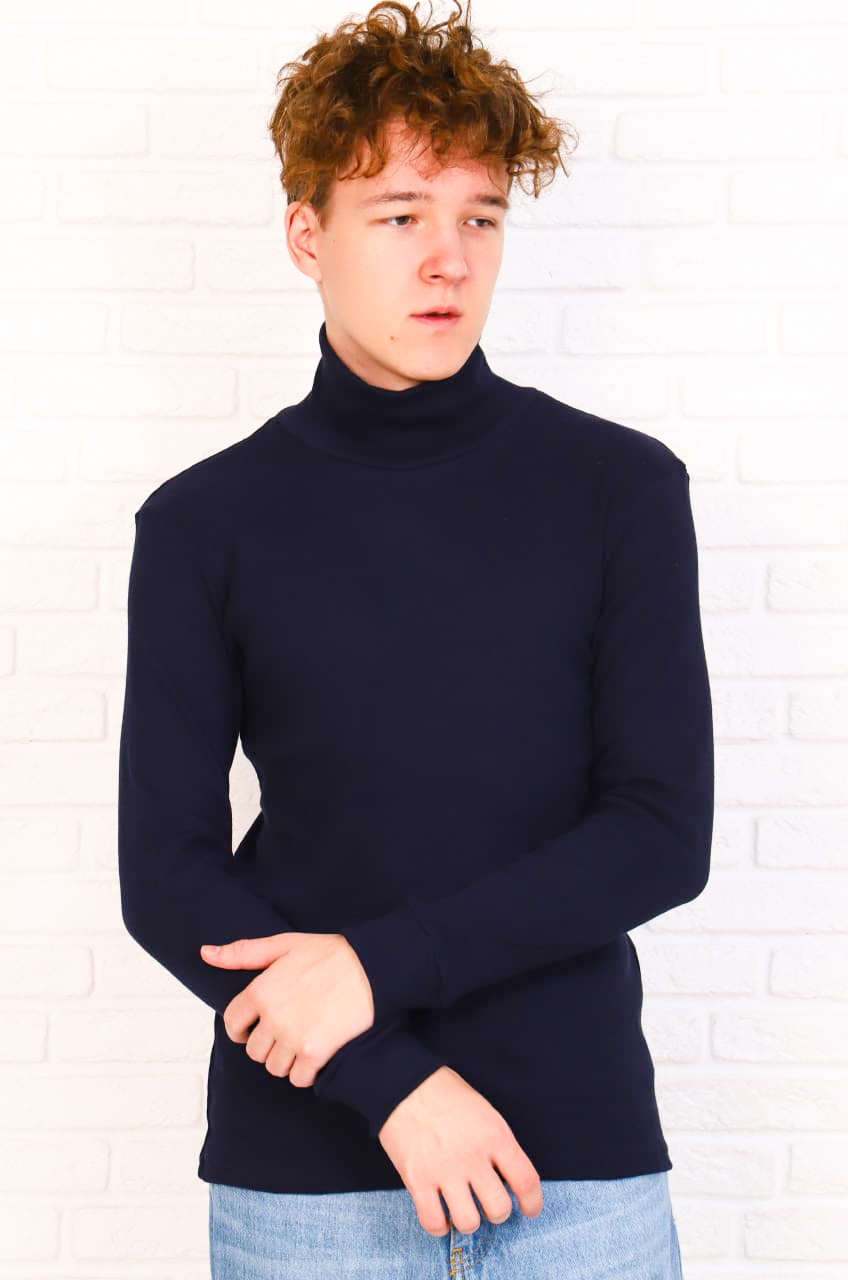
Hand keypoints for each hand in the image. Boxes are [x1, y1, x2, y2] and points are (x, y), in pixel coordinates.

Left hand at [199, 932, 374, 1086]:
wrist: (374, 968)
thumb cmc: (332, 954)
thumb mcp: (285, 945)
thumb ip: (243, 953)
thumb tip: (206, 953)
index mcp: (261, 990)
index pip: (233, 1023)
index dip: (241, 1028)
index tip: (252, 1029)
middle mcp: (272, 1016)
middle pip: (254, 1050)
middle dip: (268, 1044)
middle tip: (288, 1032)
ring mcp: (292, 1037)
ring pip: (274, 1067)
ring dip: (286, 1060)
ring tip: (303, 1042)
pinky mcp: (315, 1053)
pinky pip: (298, 1078)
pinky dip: (305, 1073)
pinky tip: (316, 1056)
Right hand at [377, 1065, 543, 1238]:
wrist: (404, 1084)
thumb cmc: (446, 1095)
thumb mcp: (485, 1112)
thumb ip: (498, 1145)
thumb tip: (508, 1179)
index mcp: (494, 1136)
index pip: (526, 1181)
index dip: (533, 1202)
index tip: (529, 1209)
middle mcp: (472, 1157)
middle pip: (499, 1209)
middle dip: (498, 1213)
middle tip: (489, 1205)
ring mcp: (444, 1171)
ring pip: (468, 1222)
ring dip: (469, 1221)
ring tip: (464, 1210)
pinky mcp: (417, 1181)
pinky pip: (433, 1222)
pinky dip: (439, 1226)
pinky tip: (441, 1215)